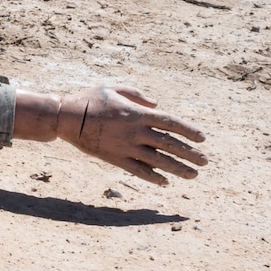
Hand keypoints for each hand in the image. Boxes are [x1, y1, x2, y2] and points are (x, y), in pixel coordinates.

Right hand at [57, 84, 206, 185]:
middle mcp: (136, 132)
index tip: (203, 138)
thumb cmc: (88, 99)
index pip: (171, 123)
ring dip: (178, 169)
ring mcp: (126, 147)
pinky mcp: (115, 159)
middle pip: (170, 144)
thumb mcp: (113, 88)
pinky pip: (138, 171)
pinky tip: (165, 182)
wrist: (65, 118)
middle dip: (190, 154)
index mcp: (137, 113)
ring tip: (192, 175)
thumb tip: (157, 104)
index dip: (189, 131)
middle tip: (205, 161)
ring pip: (159, 161)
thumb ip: (137, 95)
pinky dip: (153, 177)